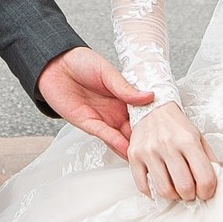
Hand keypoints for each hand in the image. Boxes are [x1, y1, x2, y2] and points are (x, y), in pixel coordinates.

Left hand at [37, 47, 151, 157]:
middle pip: (134, 129)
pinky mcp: (88, 123)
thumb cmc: (81, 63)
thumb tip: (149, 96)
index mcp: (124, 97)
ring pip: (121, 137)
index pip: (143, 113)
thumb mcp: (107, 72)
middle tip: (162, 151)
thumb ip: (126, 88)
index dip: (154, 122)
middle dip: (146, 140)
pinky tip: (126, 149)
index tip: (168, 131)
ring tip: (147, 158)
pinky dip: (115, 143)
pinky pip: (104, 135)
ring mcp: (103, 118)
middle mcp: (115, 111)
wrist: (54, 65)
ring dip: (132, 147)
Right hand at [128, 101, 217, 202]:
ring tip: (175, 189)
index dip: (207, 191)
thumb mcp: (199, 137)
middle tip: (190, 191)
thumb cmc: (178, 126)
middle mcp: (167, 145)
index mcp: (188, 140)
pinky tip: (160, 185)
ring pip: (163, 190)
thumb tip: (217, 183)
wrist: (154, 109)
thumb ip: (209, 160)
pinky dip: (153, 193)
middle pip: (184, 187)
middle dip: (190, 196)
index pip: (205, 178)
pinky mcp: (134, 155)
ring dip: (173, 196)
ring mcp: (149, 151)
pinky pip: (143, 187)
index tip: (205, 191)